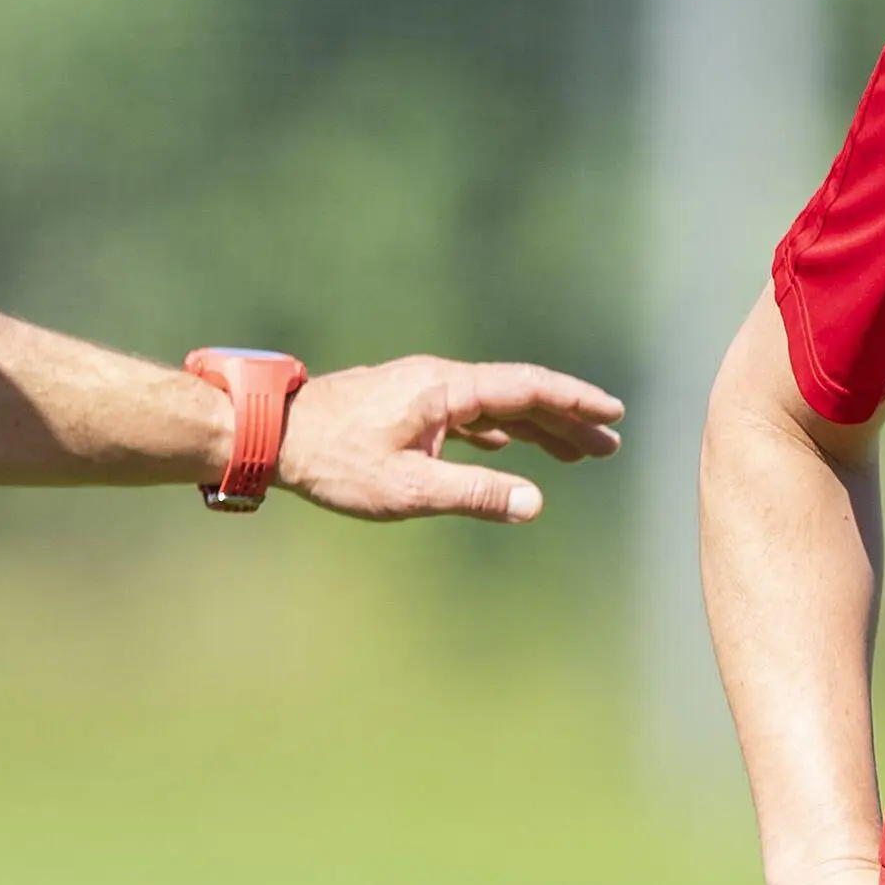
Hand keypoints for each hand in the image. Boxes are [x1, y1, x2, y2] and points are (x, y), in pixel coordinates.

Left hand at [277, 357, 622, 521]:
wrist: (272, 435)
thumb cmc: (335, 462)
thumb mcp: (408, 489)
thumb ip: (474, 495)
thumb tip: (534, 503)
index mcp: (446, 390)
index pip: (527, 388)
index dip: (574, 401)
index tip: (612, 414)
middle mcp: (440, 381)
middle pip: (519, 395)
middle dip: (567, 419)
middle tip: (610, 444)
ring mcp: (422, 391)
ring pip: (494, 405)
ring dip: (536, 427)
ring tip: (576, 453)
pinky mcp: (406, 406)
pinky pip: (469, 414)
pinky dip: (500, 430)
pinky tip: (511, 447)